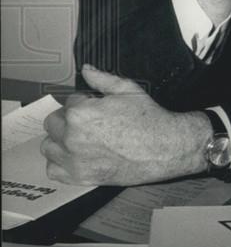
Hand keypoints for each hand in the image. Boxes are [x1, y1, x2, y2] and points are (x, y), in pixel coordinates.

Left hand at [41, 65, 209, 185]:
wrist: (165, 147)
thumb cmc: (149, 120)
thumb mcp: (128, 90)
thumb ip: (102, 79)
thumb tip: (87, 70)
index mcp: (80, 113)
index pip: (68, 102)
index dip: (83, 103)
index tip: (94, 108)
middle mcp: (72, 137)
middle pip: (53, 124)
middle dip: (68, 120)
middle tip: (88, 123)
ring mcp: (73, 159)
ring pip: (48, 146)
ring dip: (60, 141)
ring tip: (80, 139)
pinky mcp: (79, 176)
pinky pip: (53, 169)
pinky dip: (61, 163)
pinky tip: (76, 156)